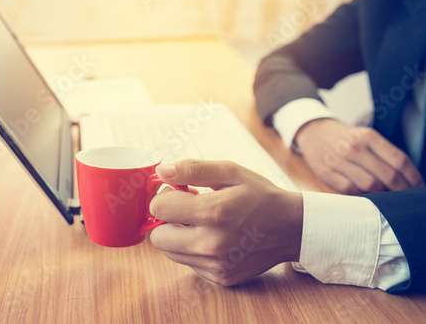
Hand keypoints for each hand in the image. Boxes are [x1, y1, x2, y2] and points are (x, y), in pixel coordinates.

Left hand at [149, 159, 302, 285]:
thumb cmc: (259, 195)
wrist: (291, 228)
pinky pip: (189, 263)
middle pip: (157, 237)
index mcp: (213, 212)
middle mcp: (211, 244)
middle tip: (187, 210)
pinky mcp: (220, 277)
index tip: (179, 192)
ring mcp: (216, 265)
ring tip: (202, 223)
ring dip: (178, 236)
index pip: (158, 208)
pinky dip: (193, 250)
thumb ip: (192, 169)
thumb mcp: (230, 172)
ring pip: (170, 252)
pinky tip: (214, 238)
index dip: (164, 196)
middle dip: (166, 220)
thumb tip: (161, 172)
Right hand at [295, 118, 423, 194]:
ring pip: (369, 185)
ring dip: (382, 195)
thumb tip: (406, 177)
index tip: (419, 187)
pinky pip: (350, 190)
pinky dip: (361, 195)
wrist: (312, 132)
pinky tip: (367, 196)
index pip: (399, 160)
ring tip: (388, 198)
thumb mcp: (364, 135)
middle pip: (387, 175)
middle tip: (407, 197)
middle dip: (402, 190)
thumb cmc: (343, 137)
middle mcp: (354, 148)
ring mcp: (339, 161)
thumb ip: (383, 153)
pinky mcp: (326, 173)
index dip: (413, 177)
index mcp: (368, 136)